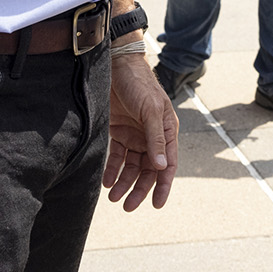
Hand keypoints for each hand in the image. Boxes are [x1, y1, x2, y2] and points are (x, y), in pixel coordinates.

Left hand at [105, 50, 177, 210]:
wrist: (116, 65)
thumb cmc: (139, 84)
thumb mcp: (150, 110)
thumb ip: (155, 138)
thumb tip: (161, 166)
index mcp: (166, 132)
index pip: (167, 164)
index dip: (163, 185)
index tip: (156, 204)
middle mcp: (151, 137)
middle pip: (148, 170)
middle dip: (139, 189)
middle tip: (127, 206)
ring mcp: (134, 135)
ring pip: (131, 167)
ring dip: (123, 182)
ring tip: (113, 197)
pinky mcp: (118, 132)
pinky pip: (116, 157)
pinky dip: (112, 170)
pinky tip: (105, 181)